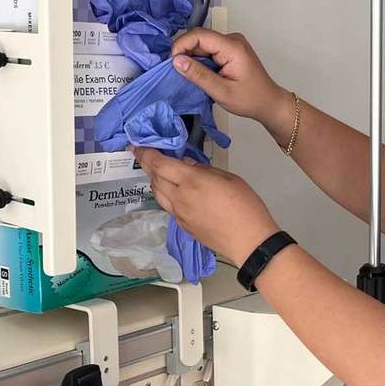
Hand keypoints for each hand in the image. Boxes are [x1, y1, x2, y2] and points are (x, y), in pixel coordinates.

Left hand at [132, 147, 280, 263]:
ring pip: (157, 194)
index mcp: (191, 181)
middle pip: (154, 178)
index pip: (159, 164)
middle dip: (148, 165)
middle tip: (146, 156)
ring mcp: (179, 214)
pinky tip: (176, 193)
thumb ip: (204, 169)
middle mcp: (179, 197)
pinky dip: (166, 195)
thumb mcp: (228, 178)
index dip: (145, 153)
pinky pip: (168, 206)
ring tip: (161, 174)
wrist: (248, 240)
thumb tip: (188, 164)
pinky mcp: (183, 226)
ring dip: (156, 181)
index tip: (136, 146)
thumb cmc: (245, 205)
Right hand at [171, 29, 291, 122]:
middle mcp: (232, 39)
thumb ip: (198, 75)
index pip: (199, 35)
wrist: (269, 103)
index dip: (181, 45)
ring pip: (202, 44)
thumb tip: (176, 61)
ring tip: (190, 76)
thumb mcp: (221, 91)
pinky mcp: (230, 49)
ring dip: (192, 57)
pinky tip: (200, 74)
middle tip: (180, 73)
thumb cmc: (250, 100)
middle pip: (199, 37)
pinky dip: (200, 60)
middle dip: (185, 53)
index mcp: (232, 47)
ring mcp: (232, 43)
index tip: (172, 63)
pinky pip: (209, 49)